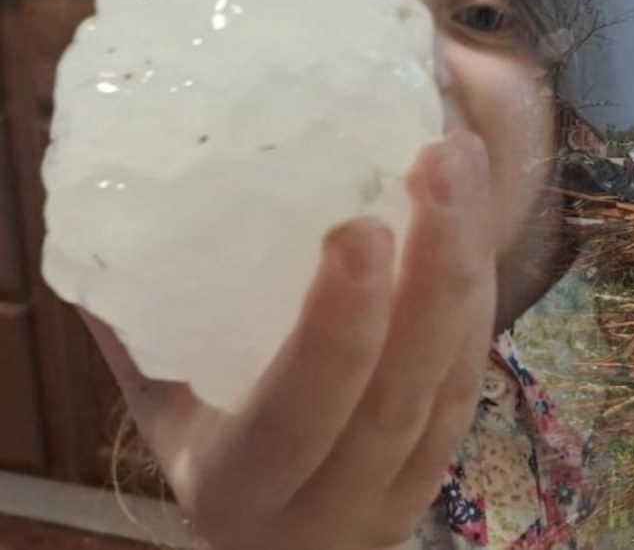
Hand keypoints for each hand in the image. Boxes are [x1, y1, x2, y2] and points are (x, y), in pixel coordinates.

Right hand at [84, 131, 495, 549]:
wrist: (283, 548)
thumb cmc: (212, 455)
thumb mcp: (165, 409)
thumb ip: (143, 333)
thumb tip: (112, 228)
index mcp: (243, 485)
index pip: (299, 417)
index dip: (338, 331)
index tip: (361, 230)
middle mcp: (334, 502)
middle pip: (401, 396)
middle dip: (433, 275)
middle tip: (439, 163)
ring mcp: (403, 489)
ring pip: (455, 384)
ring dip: (469, 269)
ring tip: (464, 164)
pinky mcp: (449, 461)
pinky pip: (475, 377)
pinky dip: (480, 294)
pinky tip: (476, 218)